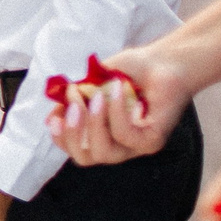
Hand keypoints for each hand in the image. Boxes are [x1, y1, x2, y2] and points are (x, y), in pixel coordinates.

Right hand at [50, 45, 188, 165]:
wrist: (166, 61)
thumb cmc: (132, 70)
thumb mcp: (94, 81)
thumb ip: (75, 97)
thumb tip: (54, 113)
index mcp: (102, 134)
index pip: (75, 149)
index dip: (60, 137)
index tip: (54, 117)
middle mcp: (119, 145)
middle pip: (85, 158)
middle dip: (72, 134)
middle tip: (72, 106)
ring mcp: (136, 146)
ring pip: (104, 152)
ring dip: (94, 123)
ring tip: (96, 96)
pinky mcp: (152, 140)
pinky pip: (125, 135)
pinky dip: (117, 111)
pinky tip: (119, 88)